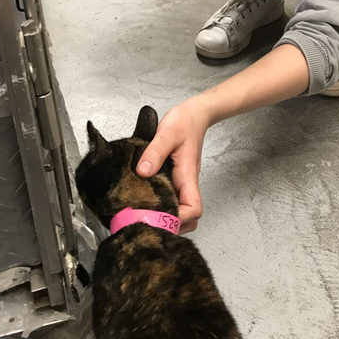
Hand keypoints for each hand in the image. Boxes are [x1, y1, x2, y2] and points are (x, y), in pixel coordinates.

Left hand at [136, 98, 208, 233]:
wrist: (195, 114)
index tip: (160, 217)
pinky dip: (163, 205)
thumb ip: (154, 153)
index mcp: (187, 176)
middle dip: (172, 225)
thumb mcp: (167, 134)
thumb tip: (143, 172)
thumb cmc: (185, 122)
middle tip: (148, 223)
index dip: (180, 218)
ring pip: (182, 210)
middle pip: (189, 217)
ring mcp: (182, 182)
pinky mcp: (176, 178)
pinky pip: (173, 198)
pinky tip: (146, 200)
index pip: (193, 209)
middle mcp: (186, 183)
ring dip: (168, 217)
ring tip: (145, 216)